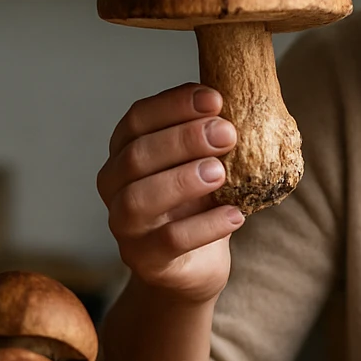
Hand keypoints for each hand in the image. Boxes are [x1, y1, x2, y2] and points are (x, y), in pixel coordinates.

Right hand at [97, 83, 243, 303]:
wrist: (196, 265)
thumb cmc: (200, 202)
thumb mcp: (205, 161)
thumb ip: (212, 134)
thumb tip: (246, 95)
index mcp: (126, 150)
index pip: (137, 119)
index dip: (173, 105)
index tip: (215, 99)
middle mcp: (115, 185)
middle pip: (136, 156)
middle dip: (183, 139)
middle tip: (227, 133)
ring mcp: (124, 226)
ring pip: (138, 199)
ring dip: (182, 180)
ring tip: (221, 173)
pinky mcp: (144, 260)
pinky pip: (169, 241)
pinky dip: (205, 226)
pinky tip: (236, 215)